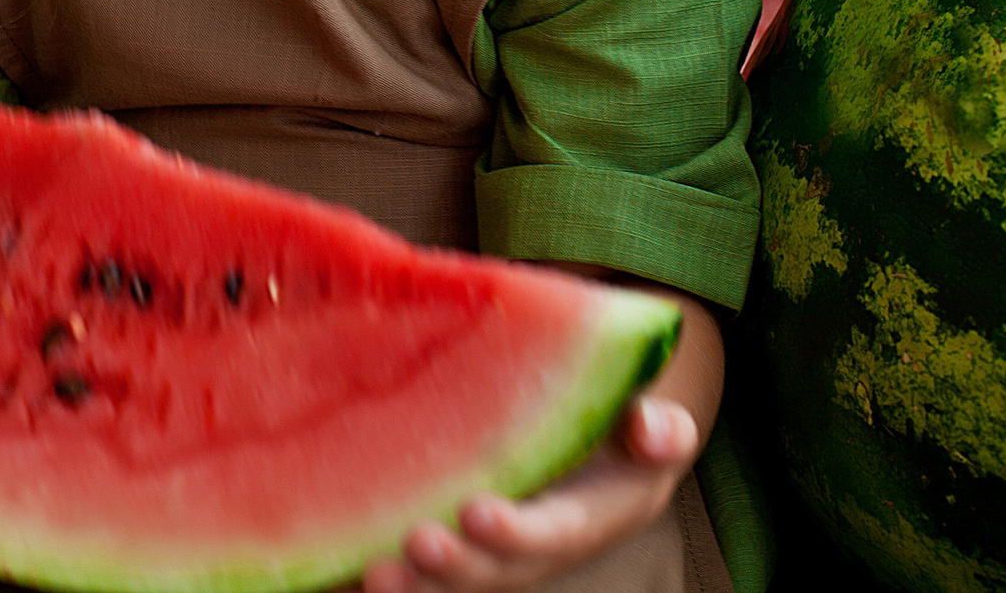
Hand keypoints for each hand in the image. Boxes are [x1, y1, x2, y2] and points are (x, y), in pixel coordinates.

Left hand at [357, 393, 700, 592]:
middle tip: (416, 543)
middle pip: (491, 572)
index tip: (478, 511)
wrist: (596, 464)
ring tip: (374, 573)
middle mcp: (529, 552)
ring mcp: (487, 558)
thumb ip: (661, 429)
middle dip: (454, 565)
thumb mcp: (653, 430)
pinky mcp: (453, 551)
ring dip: (414, 586)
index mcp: (580, 522)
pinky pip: (421, 576)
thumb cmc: (620, 440)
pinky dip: (383, 579)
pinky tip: (344, 570)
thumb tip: (655, 428)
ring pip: (449, 585)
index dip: (516, 531)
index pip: (549, 534)